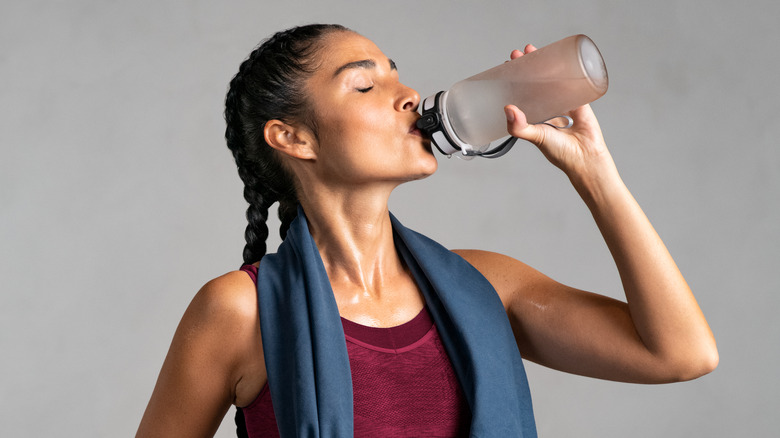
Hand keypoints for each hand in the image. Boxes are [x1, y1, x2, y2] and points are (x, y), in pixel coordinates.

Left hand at [505, 45, 611, 178]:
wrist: (587, 158)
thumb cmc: (560, 152)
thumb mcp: (536, 137)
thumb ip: (520, 127)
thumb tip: (507, 108)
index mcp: (533, 117)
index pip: (520, 93)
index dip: (513, 79)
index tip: (507, 65)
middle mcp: (546, 108)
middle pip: (534, 82)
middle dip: (527, 66)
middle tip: (519, 53)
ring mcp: (563, 103)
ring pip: (551, 79)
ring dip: (544, 64)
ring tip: (533, 50)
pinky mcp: (579, 100)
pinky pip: (572, 82)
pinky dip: (567, 70)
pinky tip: (561, 57)